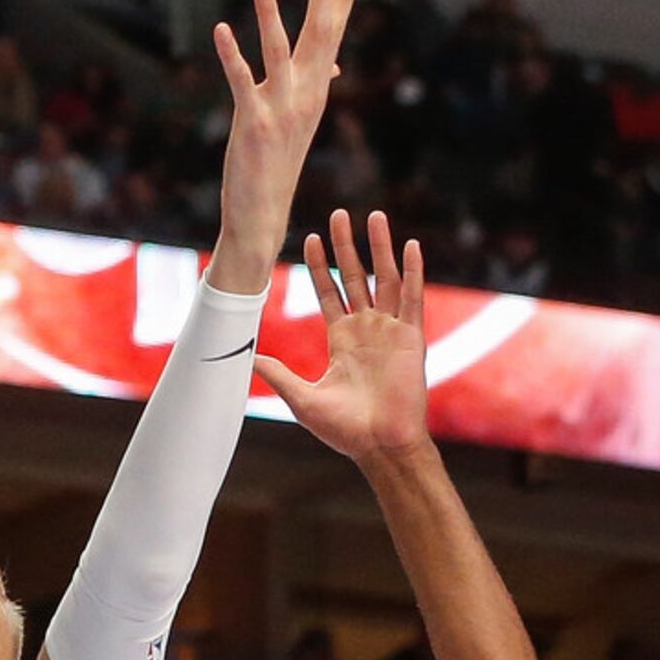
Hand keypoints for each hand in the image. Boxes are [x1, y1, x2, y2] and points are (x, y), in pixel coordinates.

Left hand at [209, 0, 363, 292]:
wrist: (264, 212)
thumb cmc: (276, 164)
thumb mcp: (298, 119)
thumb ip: (312, 85)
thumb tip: (333, 65)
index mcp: (315, 92)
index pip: (333, 37)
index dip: (342, 1)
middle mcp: (305, 96)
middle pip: (318, 36)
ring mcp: (280, 109)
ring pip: (278, 51)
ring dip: (271, 13)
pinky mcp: (253, 123)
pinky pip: (241, 82)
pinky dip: (231, 55)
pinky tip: (222, 29)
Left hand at [256, 210, 429, 466]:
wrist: (379, 445)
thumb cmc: (344, 430)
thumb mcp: (302, 398)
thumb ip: (278, 374)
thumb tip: (247, 360)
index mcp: (342, 340)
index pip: (329, 292)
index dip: (320, 267)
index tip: (310, 239)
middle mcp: (367, 330)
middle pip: (356, 277)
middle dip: (346, 246)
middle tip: (338, 214)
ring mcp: (390, 331)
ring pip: (385, 279)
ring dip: (380, 248)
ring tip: (375, 216)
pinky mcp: (411, 339)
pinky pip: (412, 299)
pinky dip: (412, 272)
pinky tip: (409, 246)